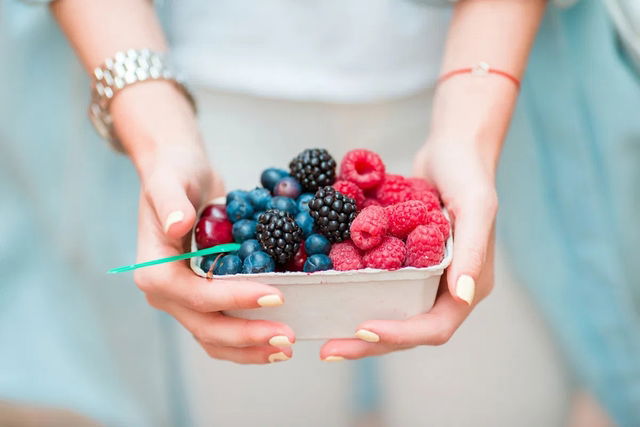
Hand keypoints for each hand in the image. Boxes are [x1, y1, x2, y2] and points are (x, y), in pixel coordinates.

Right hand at [114, 82, 294, 363]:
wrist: (178, 174)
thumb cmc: (174, 173)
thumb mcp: (170, 179)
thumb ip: (170, 201)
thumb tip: (178, 225)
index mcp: (154, 270)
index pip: (196, 295)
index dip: (235, 300)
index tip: (275, 295)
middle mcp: (165, 292)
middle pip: (206, 327)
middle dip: (248, 336)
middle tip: (289, 337)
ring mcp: (182, 300)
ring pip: (214, 338)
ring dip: (250, 348)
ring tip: (286, 348)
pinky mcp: (200, 299)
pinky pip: (222, 328)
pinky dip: (247, 340)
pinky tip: (274, 342)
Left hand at [320, 138, 496, 359]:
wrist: (452, 149)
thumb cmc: (469, 173)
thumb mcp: (477, 206)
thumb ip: (471, 251)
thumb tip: (463, 297)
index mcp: (467, 285)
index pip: (435, 325)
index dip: (400, 334)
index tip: (363, 329)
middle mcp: (445, 289)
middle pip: (407, 328)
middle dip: (369, 343)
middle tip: (328, 350)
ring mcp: (424, 278)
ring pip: (389, 313)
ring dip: (358, 327)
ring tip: (324, 336)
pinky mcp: (404, 263)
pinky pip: (379, 287)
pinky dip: (356, 297)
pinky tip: (327, 298)